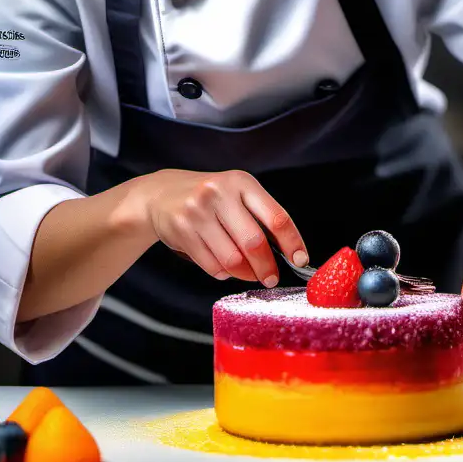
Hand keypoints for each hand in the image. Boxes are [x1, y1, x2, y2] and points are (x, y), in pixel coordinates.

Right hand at [141, 169, 307, 286]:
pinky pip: (211, 265)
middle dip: (267, 267)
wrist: (162, 193)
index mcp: (242, 182)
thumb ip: (260, 217)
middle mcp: (219, 193)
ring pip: (232, 259)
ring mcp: (198, 211)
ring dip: (244, 273)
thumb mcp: (237, 194)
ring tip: (247, 272)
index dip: (292, 242)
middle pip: (254, 242)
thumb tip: (289, 253)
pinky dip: (222, 272)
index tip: (300, 260)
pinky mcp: (181, 229)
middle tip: (271, 278)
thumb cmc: (210, 198)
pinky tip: (223, 265)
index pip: (276, 217)